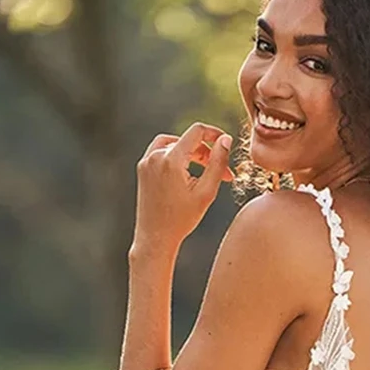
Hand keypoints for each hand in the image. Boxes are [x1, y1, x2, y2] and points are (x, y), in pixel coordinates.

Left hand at [131, 123, 234, 260]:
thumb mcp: (206, 192)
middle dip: (207, 154)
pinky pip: (162, 153)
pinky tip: (187, 174)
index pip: (197, 132)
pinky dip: (177, 157)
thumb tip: (225, 139)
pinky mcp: (143, 169)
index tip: (226, 143)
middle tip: (223, 174)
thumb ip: (218, 163)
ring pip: (175, 145)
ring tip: (205, 172)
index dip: (215, 134)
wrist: (155, 238)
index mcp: (171, 159)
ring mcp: (146, 161)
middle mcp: (155, 156)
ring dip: (192, 154)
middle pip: (187, 141)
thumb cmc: (182, 219)